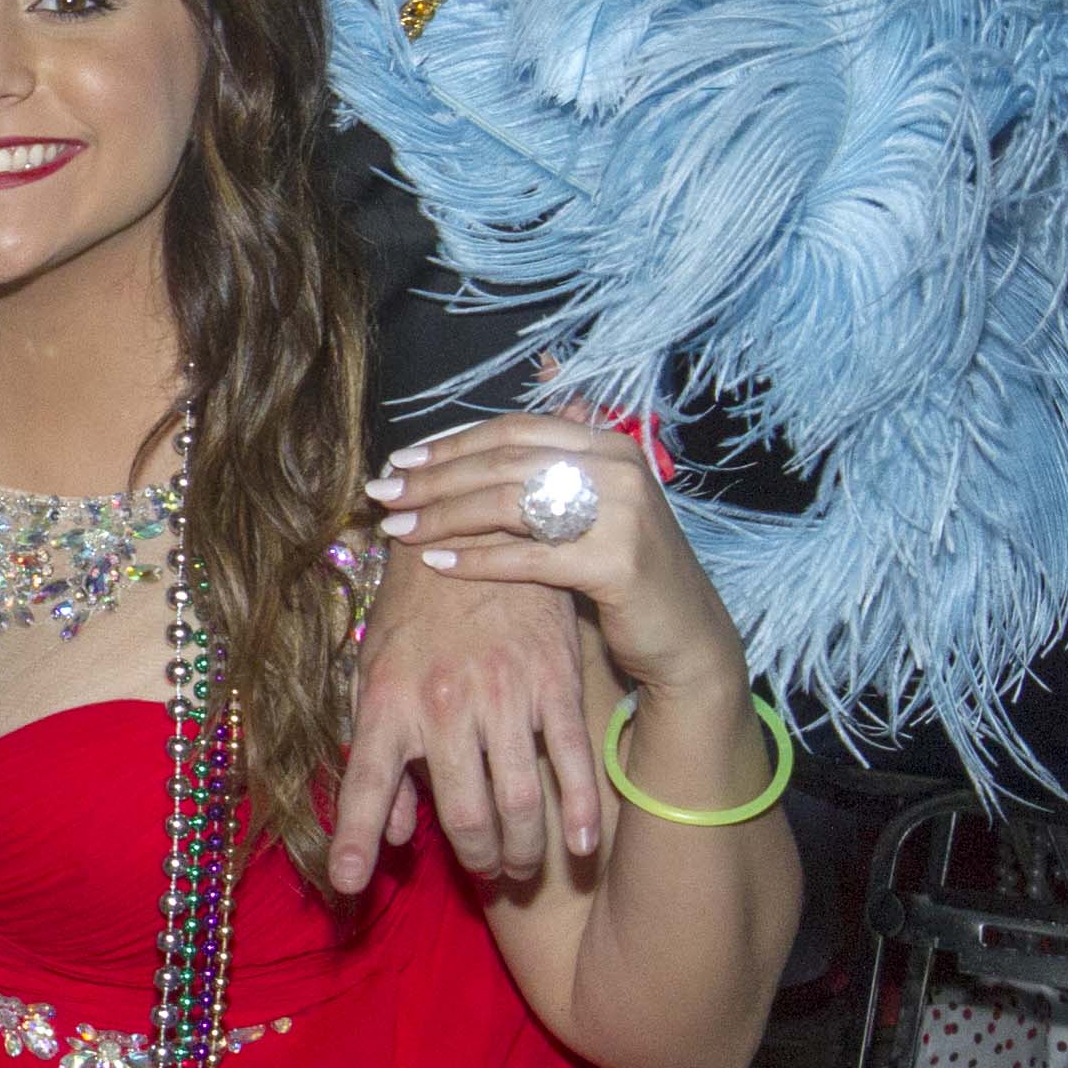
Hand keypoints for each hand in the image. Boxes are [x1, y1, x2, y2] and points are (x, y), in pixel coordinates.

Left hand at [327, 541, 595, 889]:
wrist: (473, 529)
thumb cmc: (415, 609)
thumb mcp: (374, 670)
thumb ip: (376, 749)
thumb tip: (395, 829)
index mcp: (387, 699)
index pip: (365, 784)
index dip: (355, 840)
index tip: (348, 885)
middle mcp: (441, 703)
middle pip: (463, 814)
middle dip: (476, 859)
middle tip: (485, 872)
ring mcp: (502, 695)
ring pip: (517, 802)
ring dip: (522, 850)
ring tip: (520, 865)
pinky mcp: (552, 682)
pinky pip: (570, 762)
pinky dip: (578, 813)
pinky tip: (581, 846)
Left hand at [368, 410, 743, 721]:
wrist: (685, 637)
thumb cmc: (620, 572)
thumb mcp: (584, 513)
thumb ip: (534, 481)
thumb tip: (448, 460)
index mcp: (607, 445)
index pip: (513, 430)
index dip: (452, 442)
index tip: (400, 460)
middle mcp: (618, 468)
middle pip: (504, 463)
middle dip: (434, 478)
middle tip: (382, 493)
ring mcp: (622, 513)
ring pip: (510, 504)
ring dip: (443, 516)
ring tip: (395, 530)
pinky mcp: (617, 563)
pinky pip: (528, 557)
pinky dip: (477, 560)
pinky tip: (435, 565)